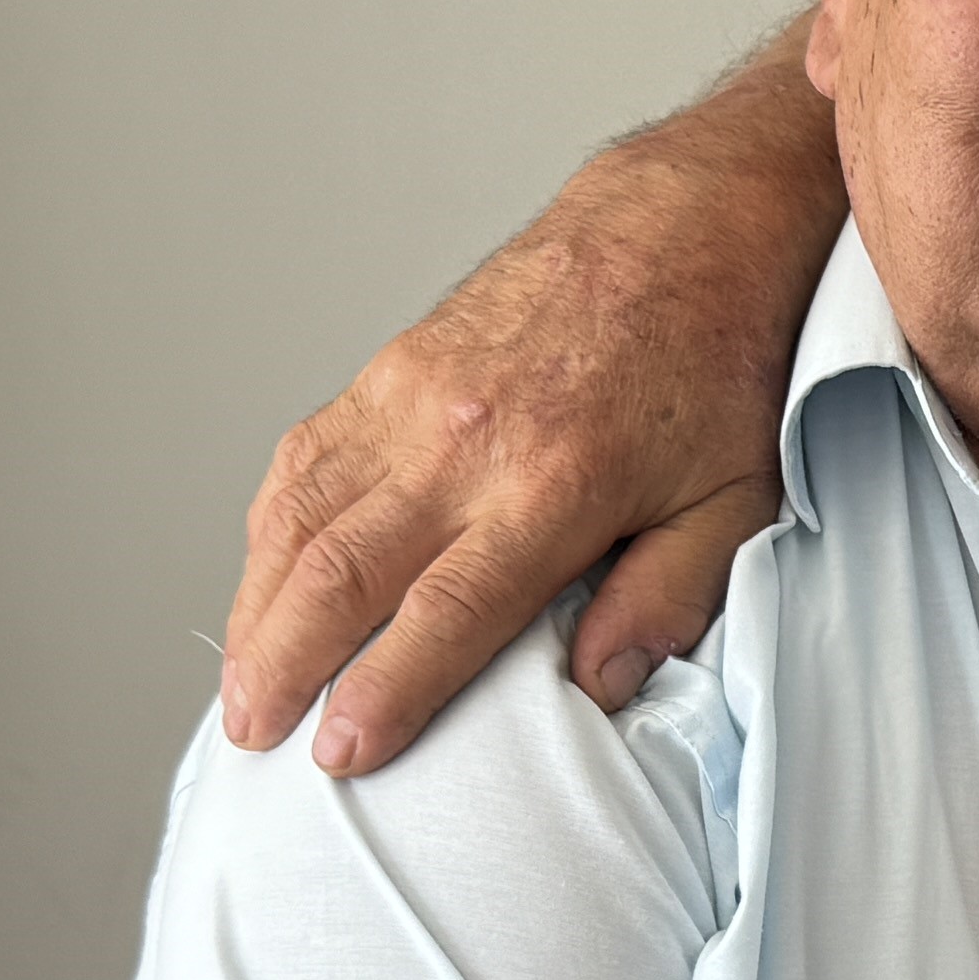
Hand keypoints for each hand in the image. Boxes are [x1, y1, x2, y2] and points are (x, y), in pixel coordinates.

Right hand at [220, 203, 772, 770]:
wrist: (685, 223)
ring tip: (242, 683)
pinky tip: (263, 582)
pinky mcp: (392, 366)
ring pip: (300, 513)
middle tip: (256, 737)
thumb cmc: (718, 364)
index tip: (339, 756)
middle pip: (340, 570)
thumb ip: (667, 598)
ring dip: (257, 606)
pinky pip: (306, 457)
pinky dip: (271, 528)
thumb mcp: (737, 499)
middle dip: (284, 666)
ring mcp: (413, 396)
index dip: (383, 691)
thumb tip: (598, 688)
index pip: (444, 611)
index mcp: (553, 482)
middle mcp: (464, 439)